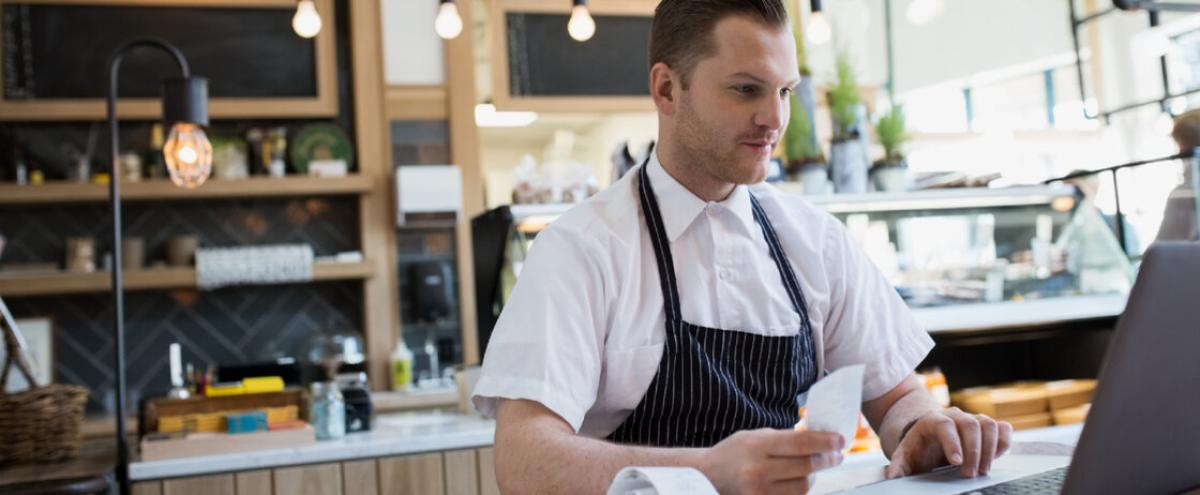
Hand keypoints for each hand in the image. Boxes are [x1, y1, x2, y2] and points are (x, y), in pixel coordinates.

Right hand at [698, 428, 844, 494]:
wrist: (705, 478)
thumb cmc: (732, 454)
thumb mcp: (754, 437)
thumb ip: (783, 438)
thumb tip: (818, 439)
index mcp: (756, 446)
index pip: (800, 443)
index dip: (824, 442)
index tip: (840, 441)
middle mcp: (757, 470)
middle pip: (806, 466)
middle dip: (826, 459)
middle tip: (837, 455)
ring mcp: (758, 492)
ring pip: (803, 486)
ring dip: (814, 476)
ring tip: (815, 468)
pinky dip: (800, 489)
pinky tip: (800, 480)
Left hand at [885, 408, 1012, 479]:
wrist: (929, 438)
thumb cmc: (918, 448)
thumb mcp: (905, 456)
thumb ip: (898, 465)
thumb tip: (892, 476)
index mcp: (932, 420)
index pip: (945, 425)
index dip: (952, 442)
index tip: (956, 462)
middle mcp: (954, 416)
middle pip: (971, 424)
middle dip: (973, 451)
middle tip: (970, 474)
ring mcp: (972, 420)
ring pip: (989, 424)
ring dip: (990, 448)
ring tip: (983, 470)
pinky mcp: (987, 428)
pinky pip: (1003, 429)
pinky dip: (1004, 442)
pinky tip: (996, 457)